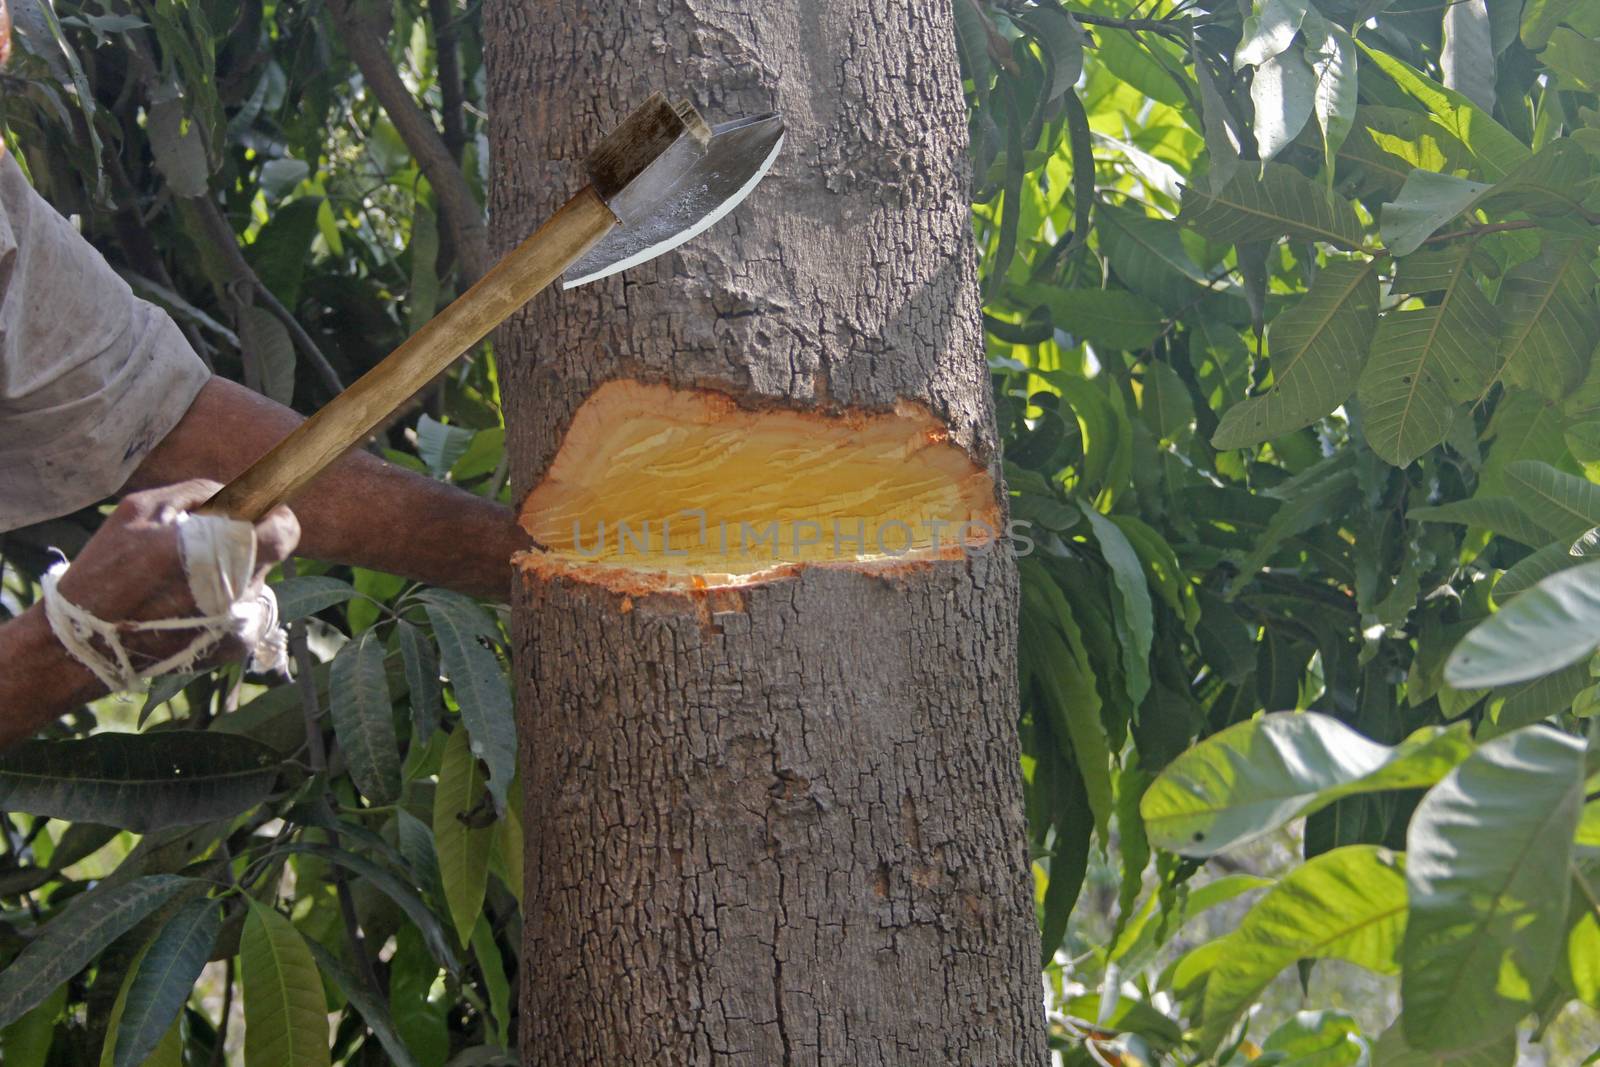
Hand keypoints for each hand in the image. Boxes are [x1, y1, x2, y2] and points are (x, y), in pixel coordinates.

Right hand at [54, 479, 299, 673]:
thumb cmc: (108, 568)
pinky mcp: (235, 645)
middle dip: (249, 543)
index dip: (275, 516)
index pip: (284, 529)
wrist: (88, 642)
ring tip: (186, 583)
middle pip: (271, 555)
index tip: (258, 512)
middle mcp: (238, 589)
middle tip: (214, 544)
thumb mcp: (141, 510)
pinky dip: (226, 604)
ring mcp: (241, 621)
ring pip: (256, 582)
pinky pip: (245, 611)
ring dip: (234, 575)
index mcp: (216, 549)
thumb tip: (241, 492)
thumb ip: (200, 493)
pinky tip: (186, 608)